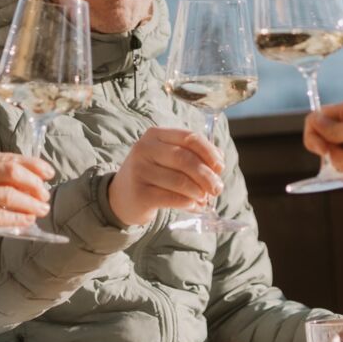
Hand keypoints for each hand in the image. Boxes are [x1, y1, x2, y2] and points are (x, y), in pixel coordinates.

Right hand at [0, 151, 54, 246]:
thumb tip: (33, 178)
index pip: (7, 158)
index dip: (32, 165)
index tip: (49, 173)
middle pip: (10, 172)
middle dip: (33, 183)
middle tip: (45, 194)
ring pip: (8, 194)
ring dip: (30, 202)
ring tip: (42, 209)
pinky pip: (0, 215)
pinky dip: (18, 217)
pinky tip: (28, 219)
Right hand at [108, 127, 224, 226]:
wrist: (122, 195)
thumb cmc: (153, 174)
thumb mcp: (168, 158)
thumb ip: (193, 155)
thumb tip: (219, 161)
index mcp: (156, 135)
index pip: (189, 137)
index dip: (209, 152)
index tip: (220, 167)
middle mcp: (144, 149)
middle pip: (185, 159)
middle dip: (206, 175)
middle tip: (217, 189)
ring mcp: (139, 171)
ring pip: (180, 181)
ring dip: (198, 192)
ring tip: (205, 199)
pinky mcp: (140, 193)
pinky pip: (171, 198)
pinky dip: (188, 203)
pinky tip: (194, 206)